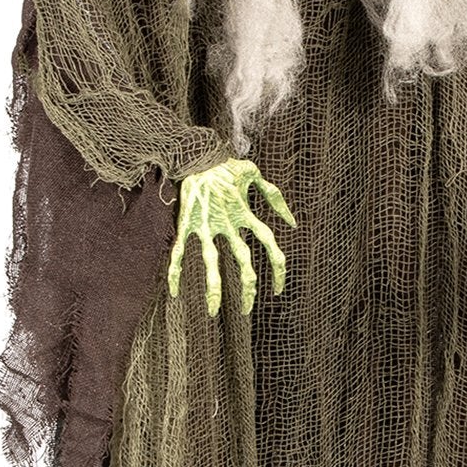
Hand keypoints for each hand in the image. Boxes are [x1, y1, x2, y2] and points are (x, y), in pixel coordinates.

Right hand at [168, 157, 296, 317]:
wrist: (196, 153)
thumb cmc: (226, 165)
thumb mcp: (255, 175)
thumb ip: (274, 197)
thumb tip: (291, 222)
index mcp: (246, 215)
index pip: (270, 247)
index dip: (278, 270)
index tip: (277, 289)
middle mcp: (229, 224)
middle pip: (244, 262)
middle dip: (248, 288)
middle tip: (247, 310)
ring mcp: (206, 225)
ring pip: (212, 263)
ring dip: (213, 289)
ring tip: (213, 313)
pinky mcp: (186, 224)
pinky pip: (180, 252)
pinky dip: (175, 271)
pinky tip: (174, 292)